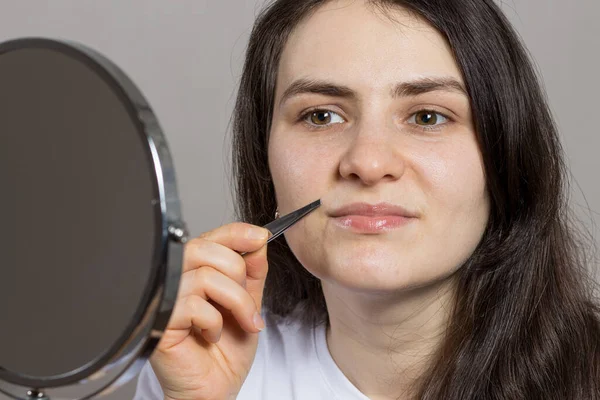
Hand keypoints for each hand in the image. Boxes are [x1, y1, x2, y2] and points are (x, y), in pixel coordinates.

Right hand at [149, 222, 269, 399]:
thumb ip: (252, 273)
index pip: (212, 236)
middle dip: (238, 274)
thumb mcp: (248, 303)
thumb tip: (258, 241)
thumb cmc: (226, 350)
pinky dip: (213, 321)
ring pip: (205, 276)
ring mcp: (164, 298)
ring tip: (242, 323)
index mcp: (196, 270)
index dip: (236, 233)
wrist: (216, 388)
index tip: (261, 237)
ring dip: (235, 302)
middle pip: (205, 249)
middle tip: (248, 304)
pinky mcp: (159, 321)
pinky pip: (193, 304)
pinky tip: (210, 335)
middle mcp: (176, 279)